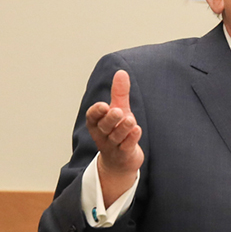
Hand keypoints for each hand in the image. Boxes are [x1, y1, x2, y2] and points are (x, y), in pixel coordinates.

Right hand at [85, 70, 143, 206]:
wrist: (121, 160)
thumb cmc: (118, 131)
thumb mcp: (119, 110)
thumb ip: (119, 93)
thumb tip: (121, 72)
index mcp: (97, 124)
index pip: (93, 117)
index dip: (96, 112)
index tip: (103, 105)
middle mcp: (102, 135)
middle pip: (104, 127)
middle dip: (110, 119)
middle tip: (117, 111)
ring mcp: (112, 146)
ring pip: (116, 137)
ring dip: (123, 128)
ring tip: (130, 119)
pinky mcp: (124, 155)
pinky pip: (126, 147)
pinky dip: (131, 139)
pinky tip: (137, 130)